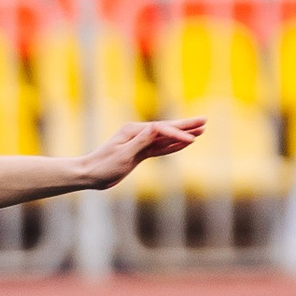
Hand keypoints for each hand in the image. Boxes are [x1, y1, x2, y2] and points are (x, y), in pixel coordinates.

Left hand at [81, 118, 205, 189]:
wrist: (90, 174)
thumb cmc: (103, 166)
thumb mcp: (122, 154)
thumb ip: (140, 141)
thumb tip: (155, 127)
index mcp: (134, 131)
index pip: (161, 130)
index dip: (178, 134)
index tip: (193, 141)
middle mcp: (138, 134)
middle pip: (167, 128)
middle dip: (186, 125)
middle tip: (205, 120)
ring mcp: (139, 143)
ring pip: (166, 138)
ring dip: (183, 134)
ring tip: (200, 130)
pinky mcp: (139, 153)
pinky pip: (160, 148)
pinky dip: (173, 146)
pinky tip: (184, 144)